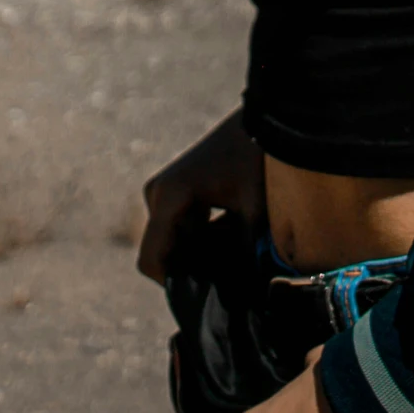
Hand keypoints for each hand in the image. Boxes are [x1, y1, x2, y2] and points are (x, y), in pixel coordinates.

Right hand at [136, 107, 263, 283]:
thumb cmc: (256, 157)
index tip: (209, 293)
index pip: (152, 260)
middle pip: (166, 253)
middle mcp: (158, 193)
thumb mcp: (253, 208)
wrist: (261, 119)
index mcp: (168, 196)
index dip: (176, 285)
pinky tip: (236, 234)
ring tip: (239, 250)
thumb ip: (244, 252)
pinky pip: (183, 226)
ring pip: (176, 241)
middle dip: (194, 268)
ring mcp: (165, 190)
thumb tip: (244, 292)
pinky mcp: (176, 189)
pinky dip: (205, 237)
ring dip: (202, 252)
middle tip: (231, 271)